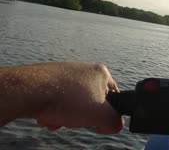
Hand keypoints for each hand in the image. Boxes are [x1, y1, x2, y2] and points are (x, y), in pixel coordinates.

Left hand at [0, 62, 123, 133]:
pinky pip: (57, 99)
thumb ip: (114, 121)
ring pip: (72, 102)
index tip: (95, 121)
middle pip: (91, 101)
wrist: (29, 90)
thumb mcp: (100, 114)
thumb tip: (114, 125)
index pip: (114, 96)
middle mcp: (84, 69)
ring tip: (56, 119)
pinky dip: (53, 110)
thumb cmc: (66, 98)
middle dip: (81, 116)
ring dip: (66, 116)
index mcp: (101, 72)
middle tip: (74, 120)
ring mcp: (66, 73)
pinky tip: (46, 116)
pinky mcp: (49, 78)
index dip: (107, 112)